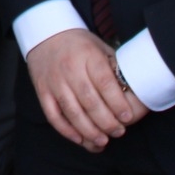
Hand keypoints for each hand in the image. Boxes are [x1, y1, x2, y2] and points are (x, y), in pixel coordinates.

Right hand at [25, 28, 147, 151]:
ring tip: (102, 141)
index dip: (117, 103)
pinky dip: (66, 130)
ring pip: (72, 112)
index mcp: (88, 56)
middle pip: (90, 101)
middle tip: (118, 132)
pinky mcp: (42, 91)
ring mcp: (54, 81)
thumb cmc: (79, 44)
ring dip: (88, 131)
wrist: (45, 33)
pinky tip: (80, 139)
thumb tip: (131, 90)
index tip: (127, 117)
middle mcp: (70, 69)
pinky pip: (53, 115)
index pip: (105, 83)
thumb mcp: (100, 47)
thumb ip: (114, 67)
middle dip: (106, 122)